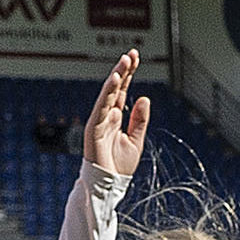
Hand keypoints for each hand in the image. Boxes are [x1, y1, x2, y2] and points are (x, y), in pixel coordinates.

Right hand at [80, 51, 150, 179]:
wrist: (109, 185)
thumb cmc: (119, 167)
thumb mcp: (136, 140)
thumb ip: (140, 120)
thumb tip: (144, 98)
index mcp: (116, 117)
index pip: (123, 90)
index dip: (129, 73)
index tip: (135, 57)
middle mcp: (107, 116)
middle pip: (115, 88)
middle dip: (123, 69)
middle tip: (132, 53)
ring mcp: (100, 120)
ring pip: (108, 93)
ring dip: (116, 76)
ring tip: (125, 61)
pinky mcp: (94, 128)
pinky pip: (101, 106)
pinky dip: (108, 93)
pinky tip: (115, 80)